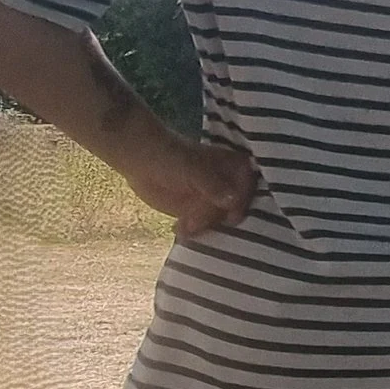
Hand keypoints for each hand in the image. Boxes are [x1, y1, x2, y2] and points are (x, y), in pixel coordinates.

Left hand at [129, 132, 258, 241]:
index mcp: (237, 170)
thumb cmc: (171, 156)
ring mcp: (214, 201)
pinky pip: (202, 228)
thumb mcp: (193, 169)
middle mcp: (231, 187)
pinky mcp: (198, 213)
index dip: (241, 206)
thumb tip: (233, 201)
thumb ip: (213, 185)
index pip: (250, 193)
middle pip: (235, 212)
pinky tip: (179, 228)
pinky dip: (192, 232)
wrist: (139, 159)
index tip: (228, 216)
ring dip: (202, 227)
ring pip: (219, 224)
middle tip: (196, 221)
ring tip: (183, 225)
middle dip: (216, 221)